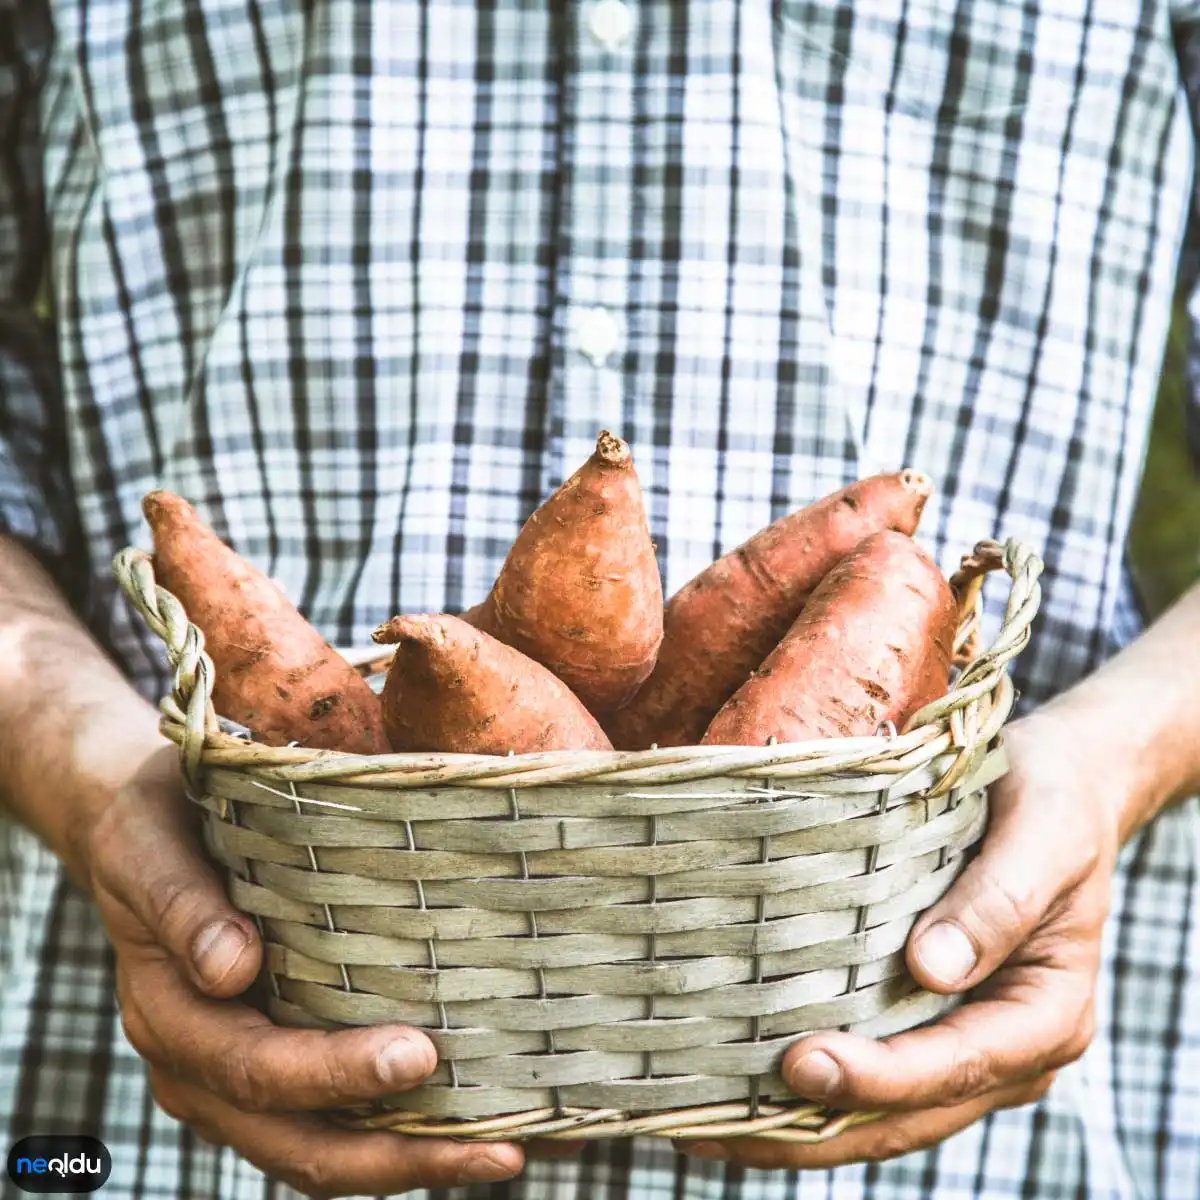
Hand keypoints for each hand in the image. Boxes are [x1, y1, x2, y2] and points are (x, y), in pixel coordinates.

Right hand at [85, 744, 523, 1197]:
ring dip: (414, 1161)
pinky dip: (403, 1133)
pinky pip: (338, 1119)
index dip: (335, 1074)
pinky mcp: (278, 1063)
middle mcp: (203, 1070)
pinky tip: (476, 1120)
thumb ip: (183, 909)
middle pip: (302, 1142)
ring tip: (507, 1153)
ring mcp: (239, 1080)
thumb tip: (232, 969)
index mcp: (172, 1021)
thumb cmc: (149, 830)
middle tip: (499, 1150)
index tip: (420, 1057)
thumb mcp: (151, 852)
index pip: (255, 1068)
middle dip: (401, 1155)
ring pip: (326, 1148)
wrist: (133, 831)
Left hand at [680, 709, 1117, 1168]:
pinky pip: (867, 1067)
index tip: (802, 1065)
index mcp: (1046, 1015)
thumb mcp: (1043, 837)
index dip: (880, 1078)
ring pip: (879, 1111)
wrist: (1056, 788)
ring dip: (798, 1124)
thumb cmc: (1052, 803)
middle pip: (908, 1114)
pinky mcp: (922, 1020)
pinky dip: (810, 1086)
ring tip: (706, 1125)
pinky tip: (740, 1084)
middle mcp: (1005, 1048)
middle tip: (717, 1123)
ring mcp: (961, 1043)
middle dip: (816, 1126)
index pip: (957, 1066)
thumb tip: (930, 971)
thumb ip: (998, 902)